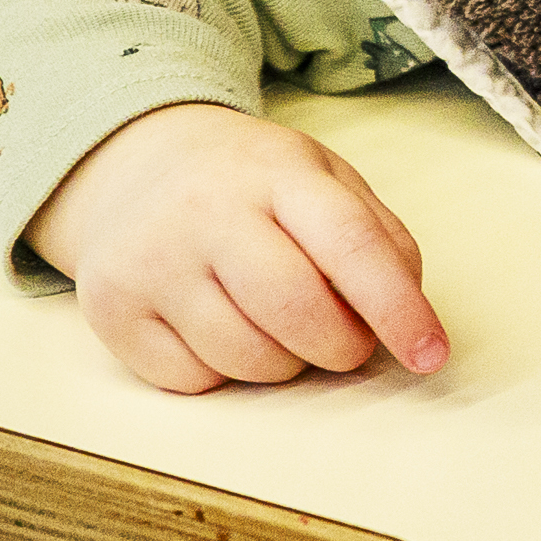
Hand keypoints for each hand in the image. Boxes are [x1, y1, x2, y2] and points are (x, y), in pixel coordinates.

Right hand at [22, 102, 447, 393]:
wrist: (133, 161)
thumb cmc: (251, 182)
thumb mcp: (324, 180)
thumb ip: (378, 238)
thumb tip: (408, 314)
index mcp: (278, 172)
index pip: (351, 246)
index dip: (399, 310)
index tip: (431, 355)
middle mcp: (206, 212)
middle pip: (297, 312)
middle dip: (341, 346)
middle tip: (347, 342)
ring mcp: (150, 261)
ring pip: (246, 357)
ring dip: (284, 363)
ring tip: (276, 323)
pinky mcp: (109, 309)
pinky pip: (192, 379)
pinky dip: (223, 372)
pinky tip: (216, 325)